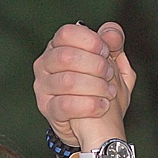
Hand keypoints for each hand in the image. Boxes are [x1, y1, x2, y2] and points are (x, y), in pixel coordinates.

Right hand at [32, 22, 134, 142]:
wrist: (97, 126)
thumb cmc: (102, 89)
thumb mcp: (115, 64)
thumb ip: (114, 44)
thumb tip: (110, 31)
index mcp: (58, 46)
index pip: (67, 33)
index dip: (91, 41)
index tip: (107, 52)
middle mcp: (44, 63)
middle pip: (66, 56)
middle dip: (95, 65)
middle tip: (110, 74)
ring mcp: (42, 87)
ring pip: (67, 81)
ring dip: (95, 86)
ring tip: (109, 92)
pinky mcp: (47, 109)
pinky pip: (66, 105)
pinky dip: (90, 105)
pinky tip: (102, 106)